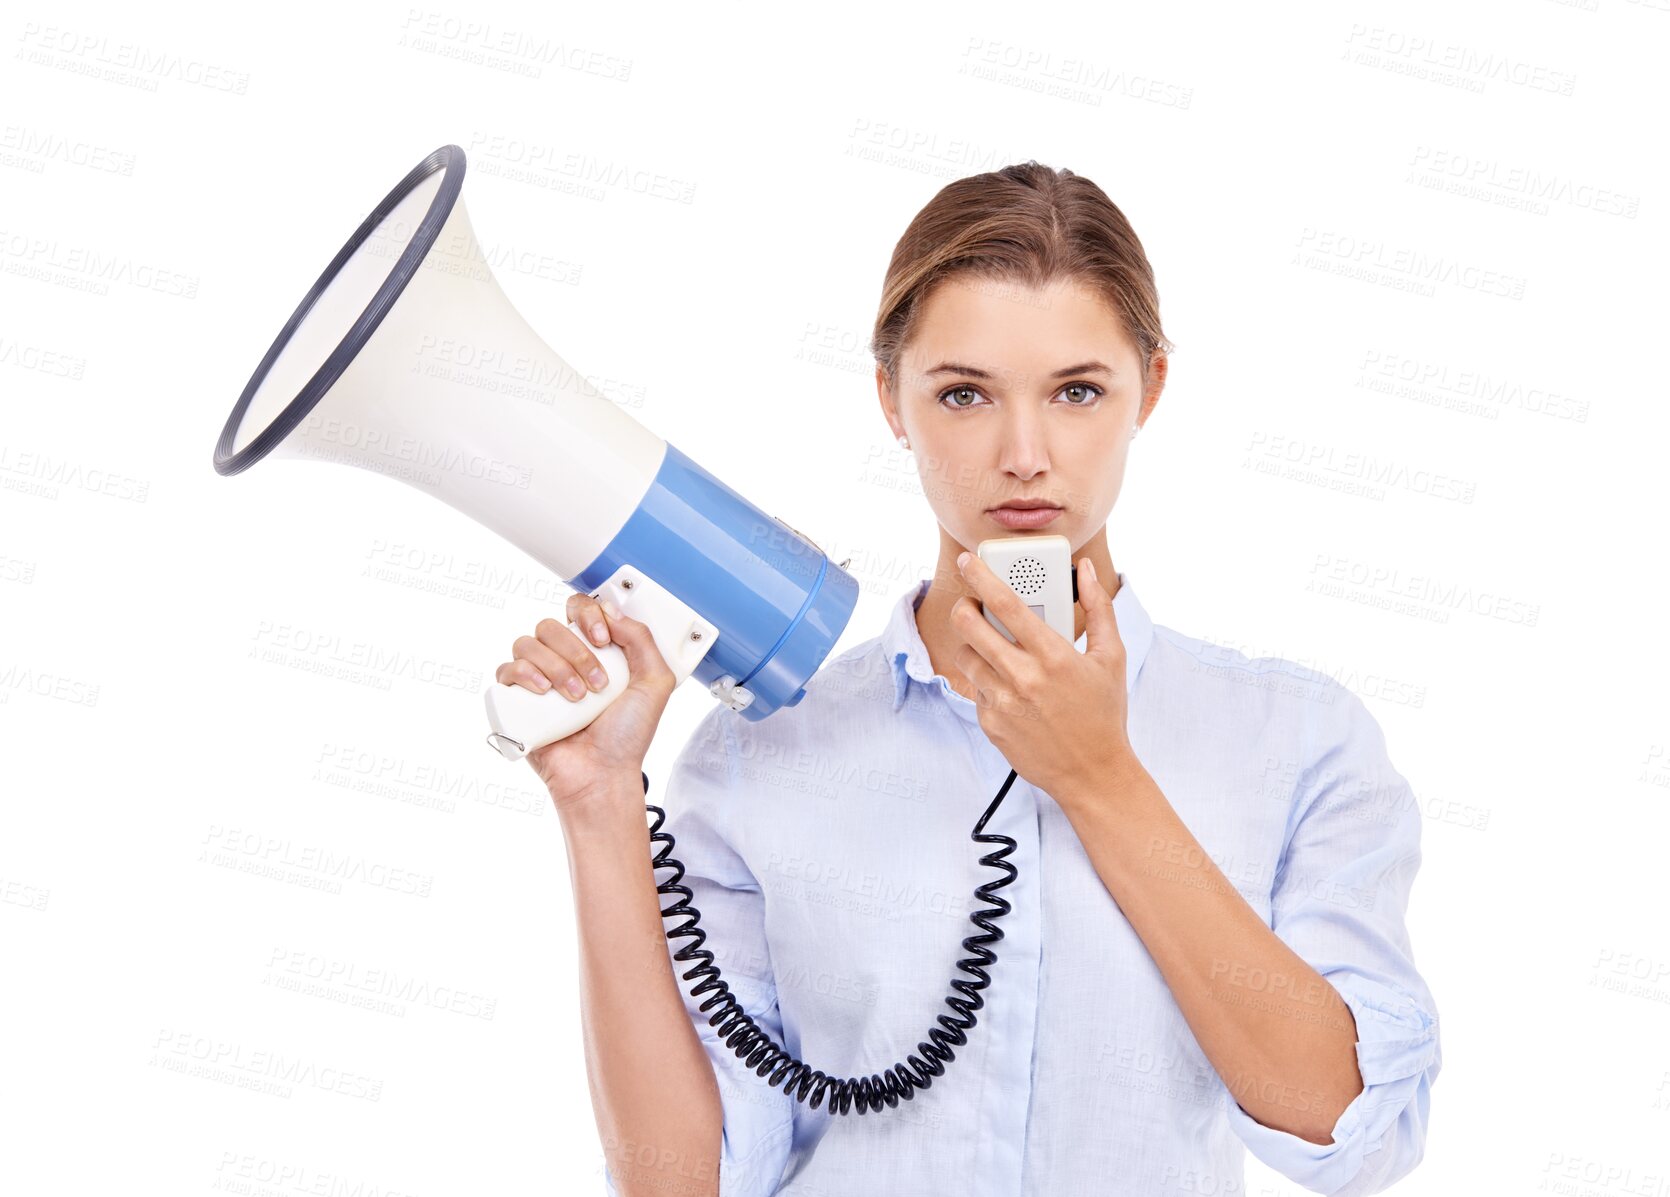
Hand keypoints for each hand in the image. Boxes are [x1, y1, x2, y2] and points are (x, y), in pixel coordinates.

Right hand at [494, 589, 676, 812]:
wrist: (603, 774)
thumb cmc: (627, 736)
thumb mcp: (654, 683)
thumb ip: (642, 639)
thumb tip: (609, 609)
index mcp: (593, 650)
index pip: (578, 608)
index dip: (587, 615)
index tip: (603, 640)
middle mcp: (563, 659)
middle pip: (551, 625)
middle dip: (576, 651)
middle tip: (597, 684)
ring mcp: (538, 679)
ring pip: (527, 643)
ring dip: (555, 666)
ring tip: (576, 697)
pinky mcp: (516, 700)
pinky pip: (506, 669)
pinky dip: (524, 674)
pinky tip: (544, 692)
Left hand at [949, 551, 1134, 798]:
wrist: (1093, 774)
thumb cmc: (1104, 713)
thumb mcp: (1112, 658)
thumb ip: (1099, 608)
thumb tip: (1084, 570)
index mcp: (1053, 655)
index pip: (1005, 604)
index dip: (981, 576)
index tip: (968, 561)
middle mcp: (1023, 677)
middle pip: (969, 626)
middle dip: (964, 607)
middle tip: (972, 605)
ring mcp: (1003, 703)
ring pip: (966, 656)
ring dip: (975, 646)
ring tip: (997, 650)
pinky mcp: (990, 724)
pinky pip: (975, 689)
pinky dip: (987, 682)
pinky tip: (1012, 689)